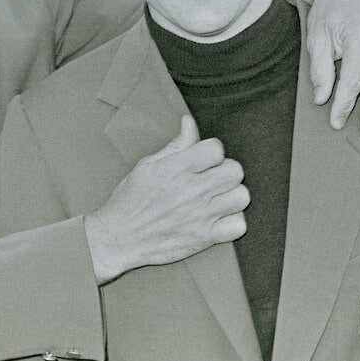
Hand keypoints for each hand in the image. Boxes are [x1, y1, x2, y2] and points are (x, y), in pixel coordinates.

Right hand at [85, 115, 247, 282]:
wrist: (118, 238)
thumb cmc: (130, 200)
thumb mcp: (148, 165)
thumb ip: (176, 144)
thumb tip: (189, 122)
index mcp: (178, 169)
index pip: (216, 148)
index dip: (212, 151)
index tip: (205, 160)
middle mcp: (192, 190)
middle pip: (235, 171)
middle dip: (226, 171)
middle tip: (213, 178)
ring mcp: (201, 215)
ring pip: (241, 196)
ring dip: (233, 195)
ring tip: (219, 198)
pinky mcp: (204, 237)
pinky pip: (239, 226)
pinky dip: (234, 222)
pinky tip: (220, 218)